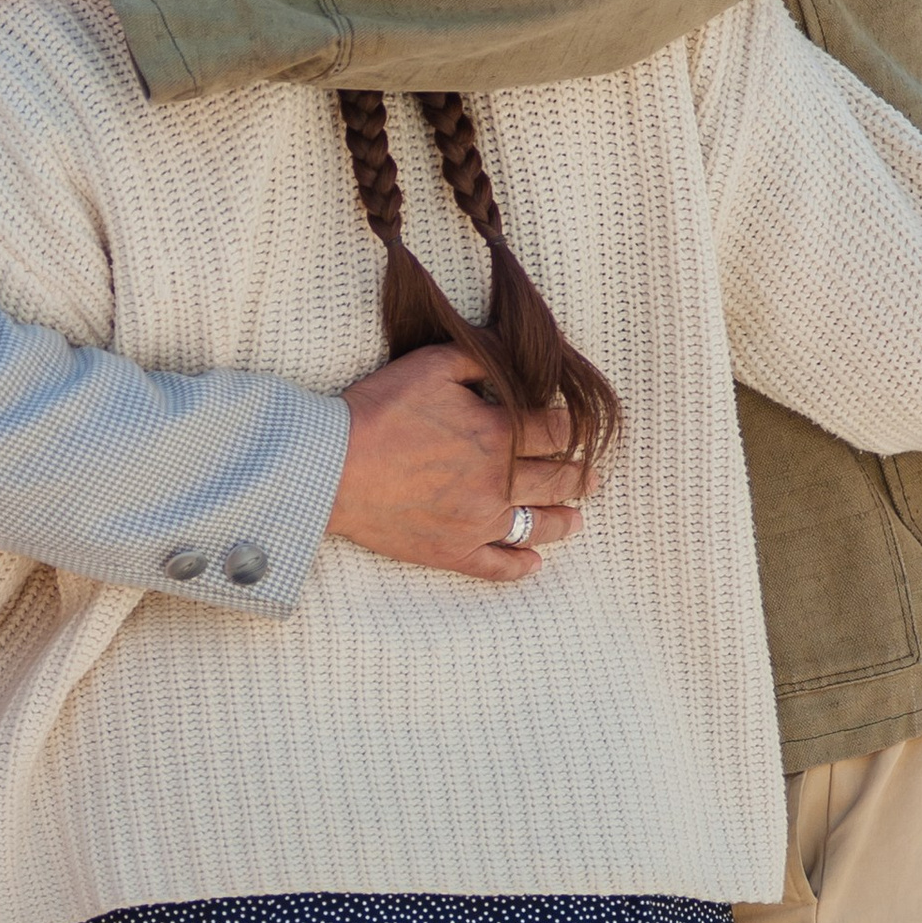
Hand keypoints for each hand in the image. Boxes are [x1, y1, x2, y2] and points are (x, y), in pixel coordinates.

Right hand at [328, 346, 585, 580]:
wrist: (330, 466)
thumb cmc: (378, 410)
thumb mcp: (432, 364)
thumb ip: (481, 359)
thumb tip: (514, 356)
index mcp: (498, 434)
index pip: (558, 430)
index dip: (572, 426)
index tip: (575, 426)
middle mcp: (498, 482)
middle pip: (559, 481)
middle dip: (580, 476)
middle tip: (590, 476)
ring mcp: (478, 522)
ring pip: (539, 526)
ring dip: (564, 521)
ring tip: (575, 519)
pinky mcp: (452, 551)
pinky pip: (499, 566)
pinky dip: (521, 565)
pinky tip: (533, 562)